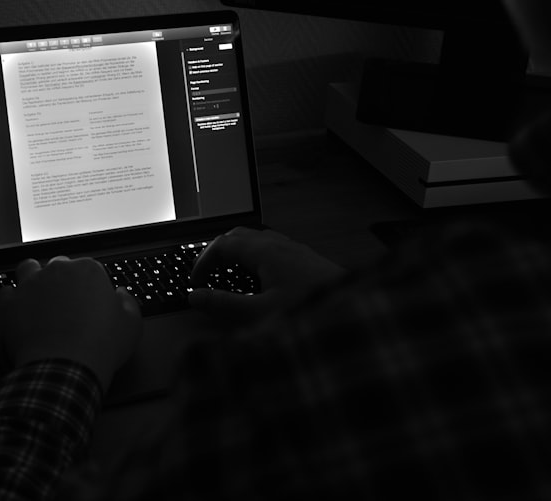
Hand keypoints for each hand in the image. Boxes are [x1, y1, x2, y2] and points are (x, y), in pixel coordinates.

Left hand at [0, 256, 141, 390]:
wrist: (65, 368)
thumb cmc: (99, 346)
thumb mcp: (131, 325)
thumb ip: (127, 302)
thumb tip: (120, 295)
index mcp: (88, 270)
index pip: (89, 268)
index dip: (91, 286)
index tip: (92, 302)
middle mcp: (58, 270)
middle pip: (59, 265)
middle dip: (63, 280)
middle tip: (68, 304)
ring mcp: (31, 285)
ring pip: (29, 268)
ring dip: (34, 278)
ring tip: (40, 296)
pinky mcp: (11, 303)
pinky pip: (6, 292)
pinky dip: (12, 299)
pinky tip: (20, 310)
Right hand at [188, 227, 345, 323]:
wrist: (356, 313)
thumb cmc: (311, 310)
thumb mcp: (259, 312)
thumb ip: (223, 305)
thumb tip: (196, 297)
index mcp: (265, 252)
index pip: (222, 244)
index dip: (203, 261)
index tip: (195, 282)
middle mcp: (281, 246)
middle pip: (239, 237)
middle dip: (218, 254)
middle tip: (207, 275)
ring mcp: (296, 251)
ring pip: (258, 241)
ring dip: (238, 255)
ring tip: (230, 278)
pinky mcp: (308, 261)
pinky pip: (274, 250)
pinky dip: (256, 260)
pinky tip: (261, 283)